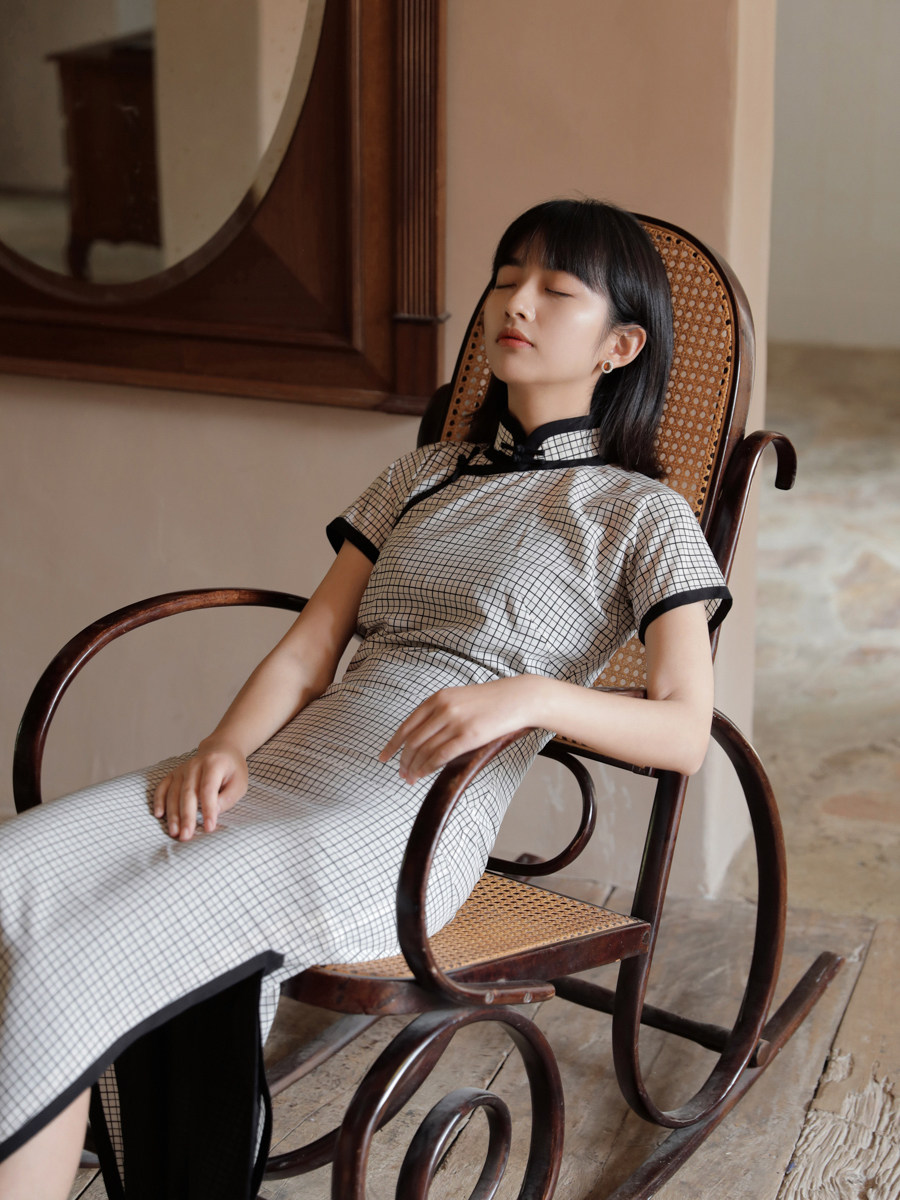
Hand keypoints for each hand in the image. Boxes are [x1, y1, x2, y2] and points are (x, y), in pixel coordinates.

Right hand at [152, 739, 248, 840]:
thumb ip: (228, 798)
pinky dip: (159, 801)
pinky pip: (163, 787)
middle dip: (187, 817)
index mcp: (214, 764)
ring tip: (174, 833)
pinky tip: (159, 815)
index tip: (209, 828)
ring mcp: (182, 769)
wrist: (220, 749)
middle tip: (186, 836)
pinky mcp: (174, 774)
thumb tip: (213, 813)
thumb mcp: (240, 783)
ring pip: (174, 793)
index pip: (208, 789)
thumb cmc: (232, 770)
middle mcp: (195, 765)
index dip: (208, 809)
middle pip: (188, 793)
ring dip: (173, 814)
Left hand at [379, 675, 546, 783]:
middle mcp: (442, 708)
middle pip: (413, 740)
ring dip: (414, 767)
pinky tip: (423, 775)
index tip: (384, 756)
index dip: (393, 744)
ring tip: (410, 778)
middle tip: (401, 774)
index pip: (407, 725)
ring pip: (424, 749)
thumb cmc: (490, 701)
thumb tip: (424, 736)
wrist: (518, 697)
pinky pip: (441, 755)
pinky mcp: (469, 735)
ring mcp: (455, 721)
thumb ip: (440, 713)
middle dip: (404, 760)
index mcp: (437, 698)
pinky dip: (428, 767)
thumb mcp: (459, 699)